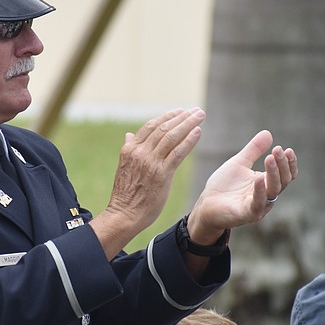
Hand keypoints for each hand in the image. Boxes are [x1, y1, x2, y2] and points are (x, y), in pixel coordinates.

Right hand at [91, 108, 204, 258]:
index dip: (166, 117)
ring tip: (200, 116)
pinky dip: (189, 141)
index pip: (150, 126)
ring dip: (188, 124)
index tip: (179, 111)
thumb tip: (129, 134)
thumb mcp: (124, 167)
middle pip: (163, 129)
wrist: (124, 214)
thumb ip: (130, 149)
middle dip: (182, 117)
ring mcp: (151, 163)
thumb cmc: (126, 194)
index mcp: (130, 149)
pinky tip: (198, 132)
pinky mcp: (161, 174)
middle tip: (196, 111)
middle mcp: (140, 152)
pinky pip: (177, 153)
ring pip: (172, 137)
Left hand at [186, 130, 296, 244]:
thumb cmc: (224, 185)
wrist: (206, 203)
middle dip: (282, 165)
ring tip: (269, 158)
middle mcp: (267, 196)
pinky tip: (259, 177)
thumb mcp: (239, 163)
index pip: (286, 175)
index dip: (289, 163)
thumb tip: (268, 133)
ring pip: (272, 191)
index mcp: (267, 184)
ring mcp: (258, 206)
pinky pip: (257, 203)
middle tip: (278, 150)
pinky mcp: (246, 214)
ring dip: (273, 174)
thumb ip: (253, 150)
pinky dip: (260, 190)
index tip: (288, 150)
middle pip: (282, 181)